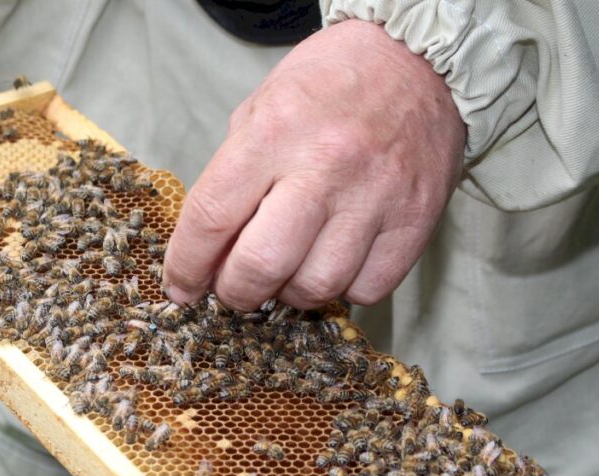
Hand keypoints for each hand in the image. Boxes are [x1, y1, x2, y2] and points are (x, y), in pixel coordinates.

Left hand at [162, 19, 464, 310]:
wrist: (417, 58)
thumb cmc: (326, 87)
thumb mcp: (260, 110)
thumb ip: (230, 180)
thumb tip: (206, 254)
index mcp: (274, 132)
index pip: (212, 217)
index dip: (186, 266)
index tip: (181, 288)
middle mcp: (325, 165)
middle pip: (261, 264)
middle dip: (235, 292)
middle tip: (233, 288)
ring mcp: (376, 196)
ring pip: (315, 286)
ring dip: (288, 294)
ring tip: (286, 272)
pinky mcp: (416, 219)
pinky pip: (367, 289)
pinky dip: (342, 290)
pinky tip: (333, 262)